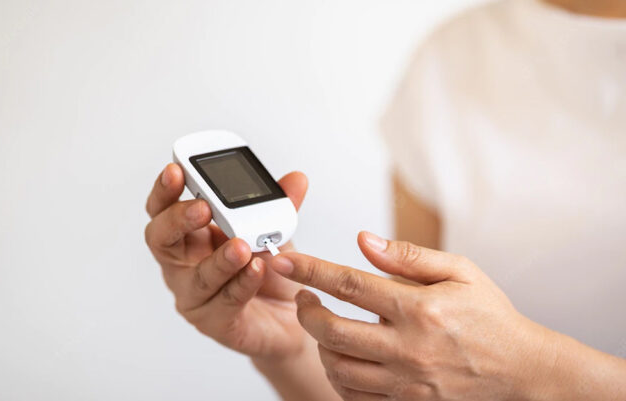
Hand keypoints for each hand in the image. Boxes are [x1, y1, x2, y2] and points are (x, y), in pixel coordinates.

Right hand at [144, 163, 309, 358]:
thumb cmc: (269, 272)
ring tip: (241, 246)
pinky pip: (226, 301)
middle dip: (179, 219)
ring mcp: (195, 295)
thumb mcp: (274, 231)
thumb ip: (279, 205)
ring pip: (196, 276)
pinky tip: (258, 270)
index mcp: (190, 235)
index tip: (176, 171)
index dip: (165, 190)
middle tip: (204, 207)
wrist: (291, 318)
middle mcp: (183, 264)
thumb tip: (296, 179)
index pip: (163, 209)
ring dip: (220, 259)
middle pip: (161, 239)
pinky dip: (243, 283)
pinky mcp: (215, 322)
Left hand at [269, 232, 560, 400]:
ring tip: (325, 327)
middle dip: (306, 312)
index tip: (285, 260)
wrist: (523, 371)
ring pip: (337, 367)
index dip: (310, 271)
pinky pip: (354, 394)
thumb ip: (409, 256)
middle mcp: (409, 348)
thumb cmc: (491, 317)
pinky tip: (343, 355)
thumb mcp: (461, 272)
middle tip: (304, 298)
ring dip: (321, 345)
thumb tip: (363, 241)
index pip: (350, 284)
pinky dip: (339, 375)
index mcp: (420, 308)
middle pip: (332, 331)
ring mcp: (406, 382)